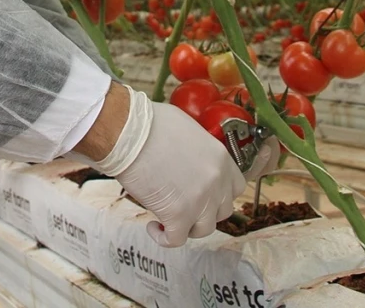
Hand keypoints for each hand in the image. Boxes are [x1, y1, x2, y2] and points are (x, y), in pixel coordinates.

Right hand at [86, 89, 245, 247]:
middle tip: (185, 204)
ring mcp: (200, 201)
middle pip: (223, 210)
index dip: (220, 194)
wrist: (128, 132)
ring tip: (169, 217)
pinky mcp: (178, 216)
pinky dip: (164, 237)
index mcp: (221, 159)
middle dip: (205, 210)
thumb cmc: (150, 124)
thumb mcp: (187, 128)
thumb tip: (189, 158)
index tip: (205, 194)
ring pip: (204, 230)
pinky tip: (153, 226)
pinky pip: (176, 240)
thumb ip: (198, 148)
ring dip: (188, 226)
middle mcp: (216, 182)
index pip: (235, 187)